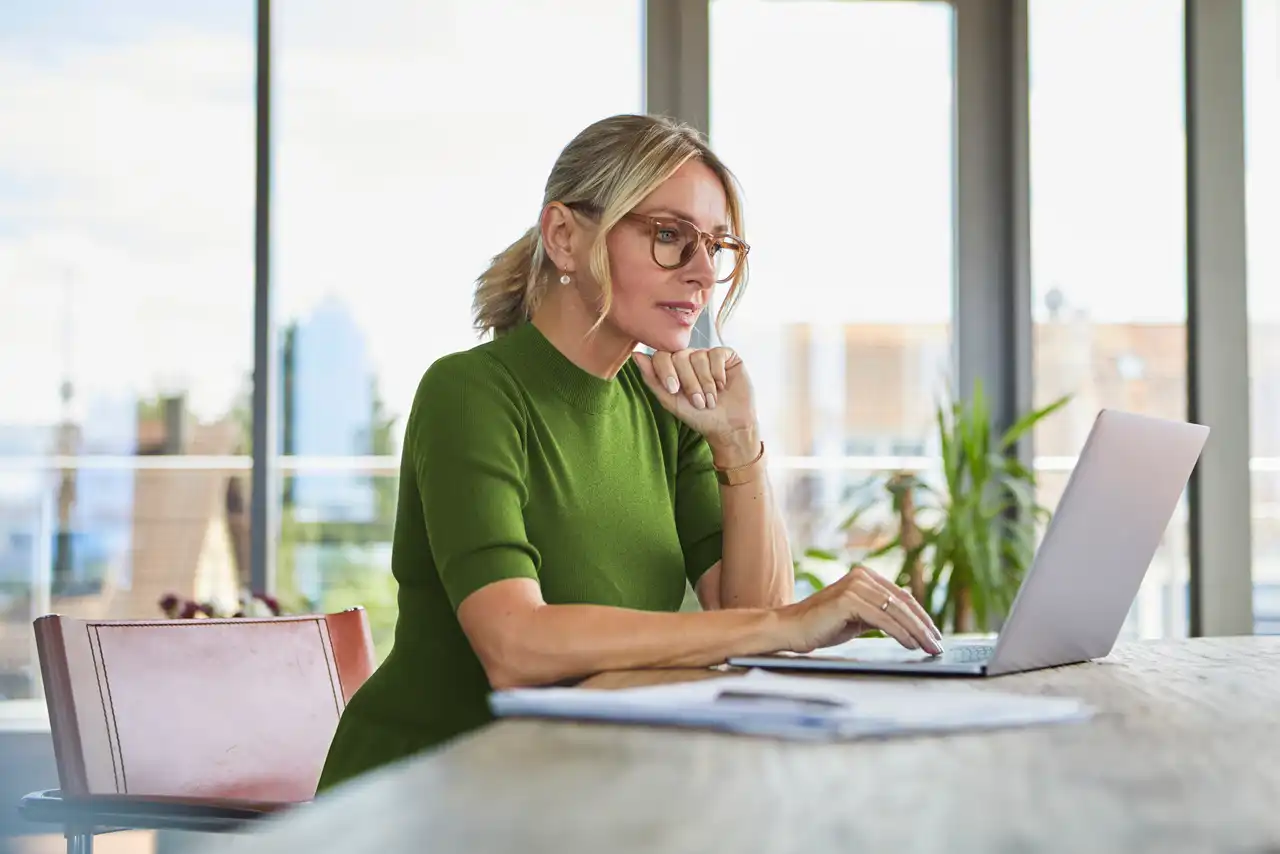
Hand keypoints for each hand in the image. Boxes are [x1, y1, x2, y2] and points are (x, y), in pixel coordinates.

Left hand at [632, 347, 757, 447]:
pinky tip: (722, 385)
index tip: (674, 391)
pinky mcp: (727, 356)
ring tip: (711, 399)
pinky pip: (717, 354)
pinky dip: (718, 373)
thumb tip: (636, 355)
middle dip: (688, 382)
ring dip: (705, 383)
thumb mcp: (670, 401)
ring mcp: (708, 355)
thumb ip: (652, 379)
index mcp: (673, 366)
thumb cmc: (699, 416)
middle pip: (680, 356)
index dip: (667, 372)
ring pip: (699, 356)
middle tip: (698, 401)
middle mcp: (690, 357)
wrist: (728, 426)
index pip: (662, 355)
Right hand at [776, 566, 943, 655]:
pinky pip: (883, 618)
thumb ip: (879, 614)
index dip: (921, 616)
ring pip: (896, 611)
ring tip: (928, 648)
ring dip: (916, 632)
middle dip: (923, 626)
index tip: (934, 634)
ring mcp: (855, 586)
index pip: (901, 596)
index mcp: (864, 576)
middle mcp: (861, 576)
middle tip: (937, 644)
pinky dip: (900, 633)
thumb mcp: (857, 617)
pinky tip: (910, 644)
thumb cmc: (822, 625)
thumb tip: (907, 620)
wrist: (791, 629)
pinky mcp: (849, 599)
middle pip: (902, 603)